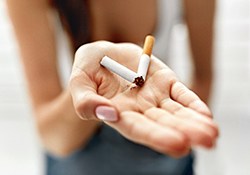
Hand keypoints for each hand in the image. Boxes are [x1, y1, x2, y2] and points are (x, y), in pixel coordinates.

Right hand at [70, 41, 218, 156]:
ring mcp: (155, 95)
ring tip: (212, 133)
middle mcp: (140, 109)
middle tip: (207, 141)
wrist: (104, 55)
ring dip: (194, 122)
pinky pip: (182, 94)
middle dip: (185, 132)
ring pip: (177, 112)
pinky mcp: (165, 81)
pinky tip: (205, 114)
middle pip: (163, 124)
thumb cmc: (88, 69)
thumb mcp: (79, 82)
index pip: (138, 129)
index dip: (156, 136)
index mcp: (119, 113)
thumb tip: (107, 112)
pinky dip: (193, 104)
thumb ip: (86, 101)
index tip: (179, 145)